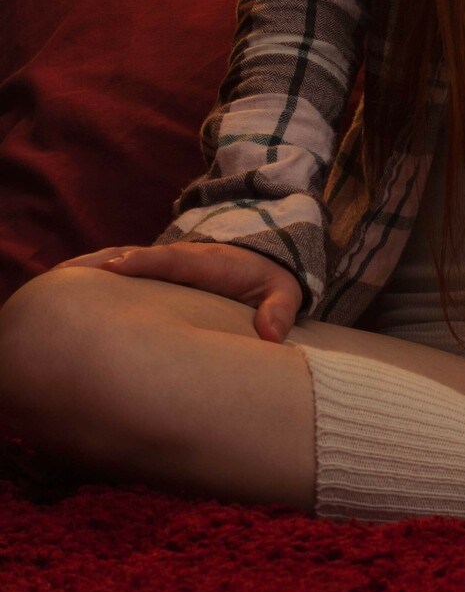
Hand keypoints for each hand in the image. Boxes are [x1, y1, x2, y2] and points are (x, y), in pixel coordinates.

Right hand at [48, 241, 302, 345]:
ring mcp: (167, 265)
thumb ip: (280, 310)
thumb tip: (271, 334)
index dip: (143, 262)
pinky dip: (97, 276)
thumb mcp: (284, 291)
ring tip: (53, 280)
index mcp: (209, 262)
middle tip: (66, 274)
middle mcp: (182, 258)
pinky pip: (125, 273)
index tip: (115, 265)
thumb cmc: (270, 279)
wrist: (264, 258)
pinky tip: (65, 288)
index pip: (173, 260)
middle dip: (105, 263)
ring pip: (126, 263)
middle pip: (139, 258)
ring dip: (92, 269)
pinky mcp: (158, 274)